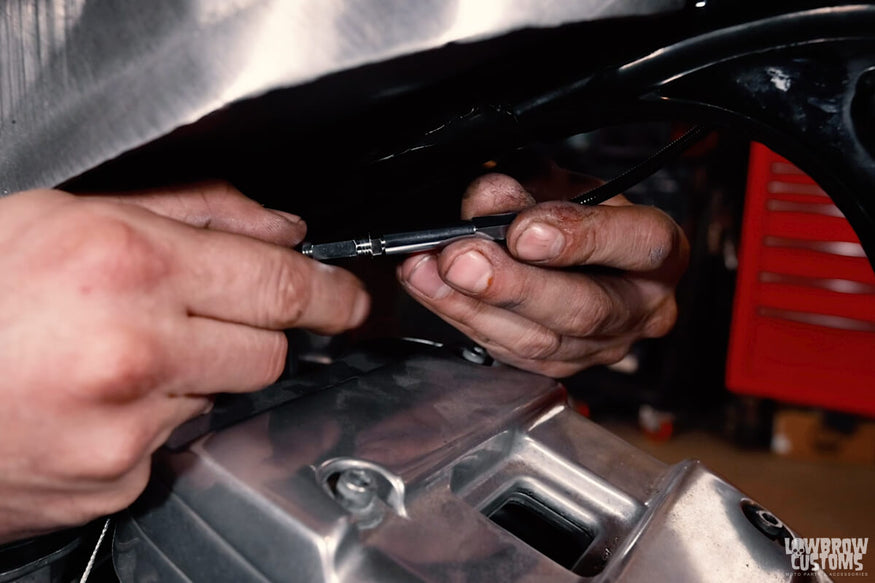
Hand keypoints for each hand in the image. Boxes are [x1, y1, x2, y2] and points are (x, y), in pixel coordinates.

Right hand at [0, 182, 368, 542]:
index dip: (331, 292)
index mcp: (128, 267)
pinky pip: (169, 446)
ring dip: (190, 375)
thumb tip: (279, 229)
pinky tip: (89, 400)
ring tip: (111, 354)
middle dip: (252, 332)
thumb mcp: (65, 213)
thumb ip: (192, 212)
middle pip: (268, 352)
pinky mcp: (112, 485)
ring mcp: (125, 432)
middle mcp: (135, 353)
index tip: (351, 299)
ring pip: (218, 399)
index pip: (281, 284)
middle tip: (198, 315)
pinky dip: (147, 422)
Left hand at [398, 173, 687, 377]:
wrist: (569, 249)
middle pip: (584, 309)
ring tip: (430, 272)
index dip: (578, 238)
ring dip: (473, 305)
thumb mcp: (558, 181)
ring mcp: (601, 347)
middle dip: (514, 286)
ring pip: (539, 341)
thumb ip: (527, 185)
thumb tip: (487, 199)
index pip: (636, 244)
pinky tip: (431, 289)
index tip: (523, 230)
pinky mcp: (558, 367)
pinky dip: (461, 316)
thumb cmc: (573, 211)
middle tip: (463, 260)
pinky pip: (508, 352)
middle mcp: (641, 308)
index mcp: (658, 250)